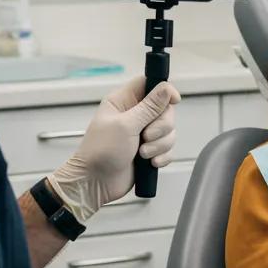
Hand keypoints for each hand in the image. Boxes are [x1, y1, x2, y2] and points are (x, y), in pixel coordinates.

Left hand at [47, 77, 179, 221]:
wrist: (95, 183)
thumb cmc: (100, 152)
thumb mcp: (125, 125)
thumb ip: (149, 107)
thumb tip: (165, 89)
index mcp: (123, 101)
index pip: (149, 84)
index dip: (164, 90)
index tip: (173, 101)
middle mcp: (134, 115)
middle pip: (165, 109)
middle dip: (161, 126)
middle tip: (146, 136)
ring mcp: (142, 133)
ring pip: (168, 130)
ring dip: (160, 144)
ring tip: (143, 153)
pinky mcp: (149, 150)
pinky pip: (167, 148)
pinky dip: (162, 156)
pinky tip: (150, 163)